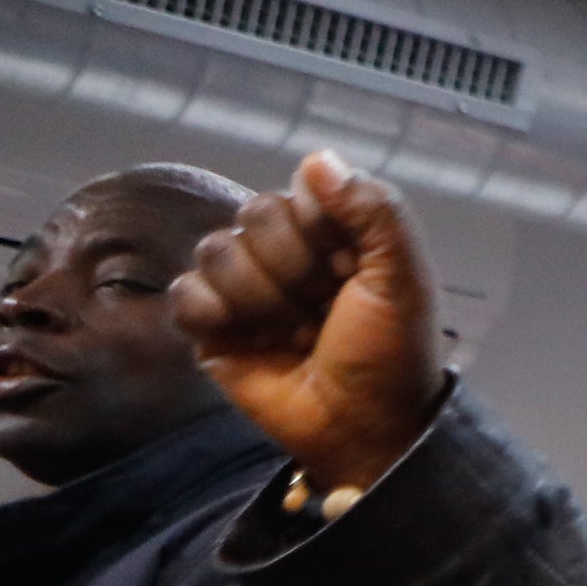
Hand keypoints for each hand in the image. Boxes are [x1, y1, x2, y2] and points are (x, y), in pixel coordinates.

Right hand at [170, 152, 448, 496]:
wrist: (362, 427)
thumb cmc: (391, 354)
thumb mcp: (402, 278)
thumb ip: (373, 210)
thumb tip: (317, 159)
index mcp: (336, 236)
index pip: (300, 192)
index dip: (320, 228)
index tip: (349, 268)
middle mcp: (288, 254)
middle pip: (254, 216)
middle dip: (292, 266)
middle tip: (322, 309)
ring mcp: (246, 289)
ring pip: (217, 250)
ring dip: (259, 296)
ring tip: (292, 332)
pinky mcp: (211, 327)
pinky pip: (184, 292)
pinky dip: (210, 311)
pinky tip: (243, 336)